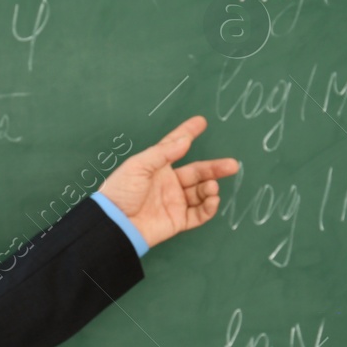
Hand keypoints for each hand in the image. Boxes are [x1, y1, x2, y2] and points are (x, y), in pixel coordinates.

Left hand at [97, 115, 239, 248]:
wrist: (114, 224)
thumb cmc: (121, 192)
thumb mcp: (138, 166)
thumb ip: (163, 153)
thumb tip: (184, 140)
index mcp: (157, 167)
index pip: (176, 147)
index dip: (188, 133)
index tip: (201, 122)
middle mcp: (169, 183)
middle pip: (197, 172)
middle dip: (214, 168)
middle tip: (232, 165)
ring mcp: (174, 202)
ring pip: (200, 193)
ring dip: (210, 188)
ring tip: (211, 186)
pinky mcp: (177, 221)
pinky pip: (199, 214)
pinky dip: (209, 207)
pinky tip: (212, 199)